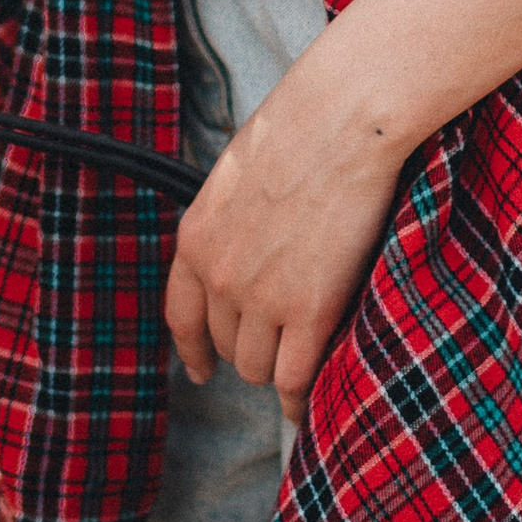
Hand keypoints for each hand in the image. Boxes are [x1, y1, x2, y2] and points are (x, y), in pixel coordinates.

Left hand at [164, 53, 405, 427]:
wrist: (339, 122)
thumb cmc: (299, 133)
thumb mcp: (235, 181)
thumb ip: (230, 227)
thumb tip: (244, 257)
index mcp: (194, 239)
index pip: (181, 316)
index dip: (193, 350)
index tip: (201, 370)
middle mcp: (219, 275)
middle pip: (226, 345)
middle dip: (249, 349)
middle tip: (280, 345)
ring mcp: (262, 296)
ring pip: (257, 367)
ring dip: (277, 368)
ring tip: (303, 360)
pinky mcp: (310, 309)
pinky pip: (296, 377)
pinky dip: (302, 395)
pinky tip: (312, 399)